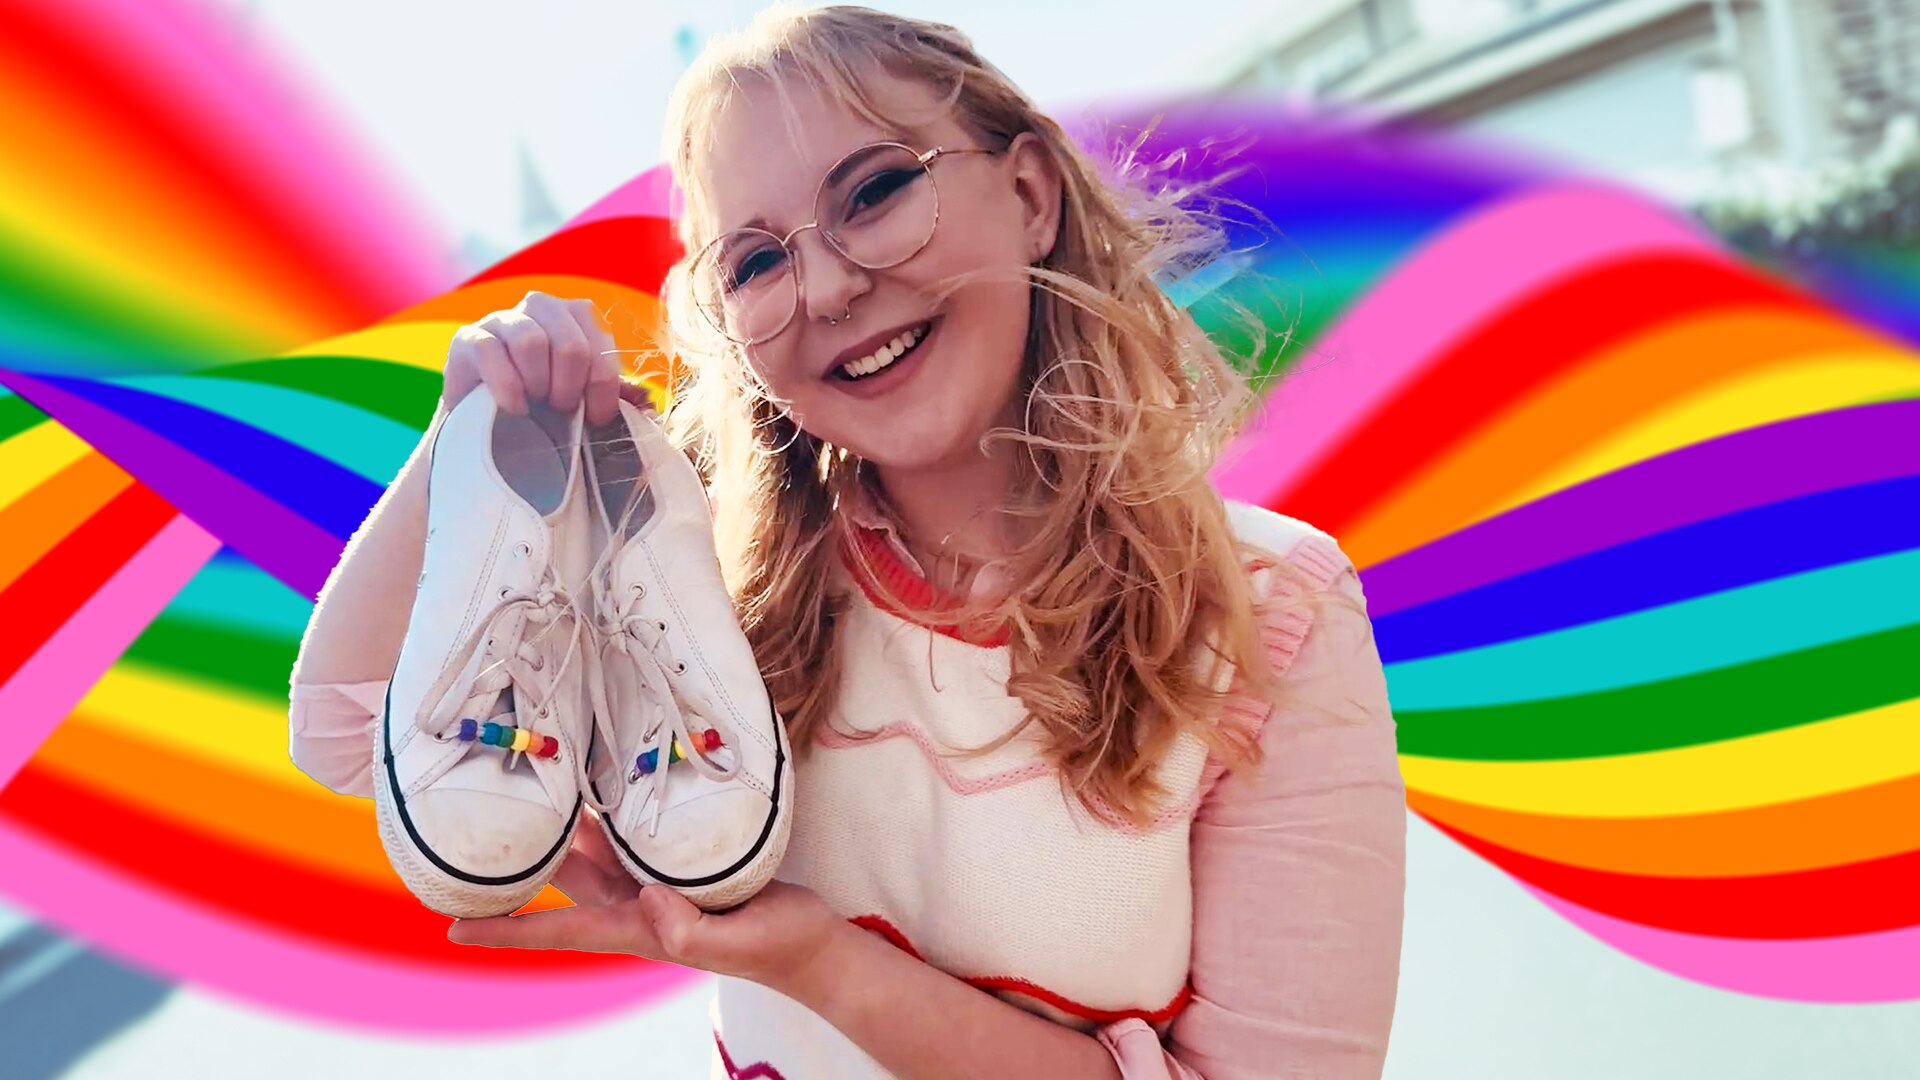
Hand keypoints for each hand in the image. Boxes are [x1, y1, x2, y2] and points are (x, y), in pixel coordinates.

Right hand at [440, 290, 654, 425]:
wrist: (485, 423)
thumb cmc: (544, 406)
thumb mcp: (584, 400)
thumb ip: (616, 397)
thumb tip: (650, 406)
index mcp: (575, 316)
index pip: (599, 342)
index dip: (603, 387)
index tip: (597, 418)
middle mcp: (540, 306)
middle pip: (570, 343)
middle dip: (570, 387)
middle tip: (561, 408)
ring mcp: (501, 318)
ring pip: (531, 341)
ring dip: (538, 384)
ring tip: (536, 405)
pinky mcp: (467, 338)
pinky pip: (490, 352)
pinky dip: (507, 387)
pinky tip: (513, 408)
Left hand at [448, 815, 843, 989]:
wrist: (810, 941)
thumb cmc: (775, 947)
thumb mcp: (737, 943)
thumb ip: (693, 929)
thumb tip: (650, 900)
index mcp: (638, 927)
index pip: (560, 929)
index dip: (508, 929)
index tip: (454, 927)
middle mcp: (635, 903)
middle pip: (564, 876)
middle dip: (521, 856)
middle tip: (481, 815)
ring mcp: (655, 881)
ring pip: (594, 848)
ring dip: (564, 823)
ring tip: (533, 779)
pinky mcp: (680, 859)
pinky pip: (633, 832)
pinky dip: (612, 808)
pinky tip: (603, 778)